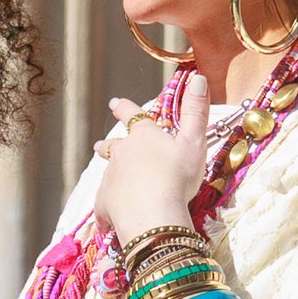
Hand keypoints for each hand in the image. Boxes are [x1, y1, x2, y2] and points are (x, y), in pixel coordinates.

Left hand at [95, 66, 210, 245]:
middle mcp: (122, 153)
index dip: (124, 108)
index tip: (115, 103)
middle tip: (99, 145)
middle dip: (107, 144)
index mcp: (143, 136)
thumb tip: (198, 78)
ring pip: (107, 173)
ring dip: (109, 172)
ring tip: (106, 174)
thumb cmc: (177, 177)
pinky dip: (106, 210)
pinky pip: (103, 205)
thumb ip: (196, 112)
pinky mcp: (104, 203)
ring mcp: (110, 178)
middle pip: (112, 146)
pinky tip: (106, 220)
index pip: (131, 115)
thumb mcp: (194, 143)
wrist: (154, 215)